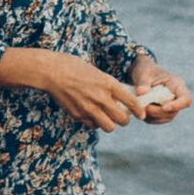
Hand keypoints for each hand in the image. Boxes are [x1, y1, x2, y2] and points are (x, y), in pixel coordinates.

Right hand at [0, 48, 148, 130]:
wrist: (51, 72)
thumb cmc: (74, 67)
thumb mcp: (96, 72)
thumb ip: (108, 86)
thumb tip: (120, 98)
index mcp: (108, 84)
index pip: (131, 102)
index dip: (139, 111)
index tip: (141, 114)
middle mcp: (101, 98)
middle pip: (122, 120)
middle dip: (125, 120)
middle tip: (122, 116)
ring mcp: (89, 108)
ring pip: (109, 127)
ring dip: (110, 124)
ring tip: (107, 118)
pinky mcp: (78, 115)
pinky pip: (93, 126)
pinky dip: (95, 123)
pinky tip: (91, 114)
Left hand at [127, 55, 191, 124]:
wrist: (142, 74)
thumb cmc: (145, 70)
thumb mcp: (143, 73)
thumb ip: (142, 82)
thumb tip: (141, 92)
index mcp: (177, 85)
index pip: (185, 99)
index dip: (177, 106)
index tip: (164, 107)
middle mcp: (177, 97)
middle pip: (174, 111)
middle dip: (158, 112)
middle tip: (145, 107)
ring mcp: (171, 105)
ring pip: (167, 117)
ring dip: (153, 116)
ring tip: (141, 107)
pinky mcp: (163, 112)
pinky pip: (159, 120)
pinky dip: (149, 118)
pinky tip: (141, 110)